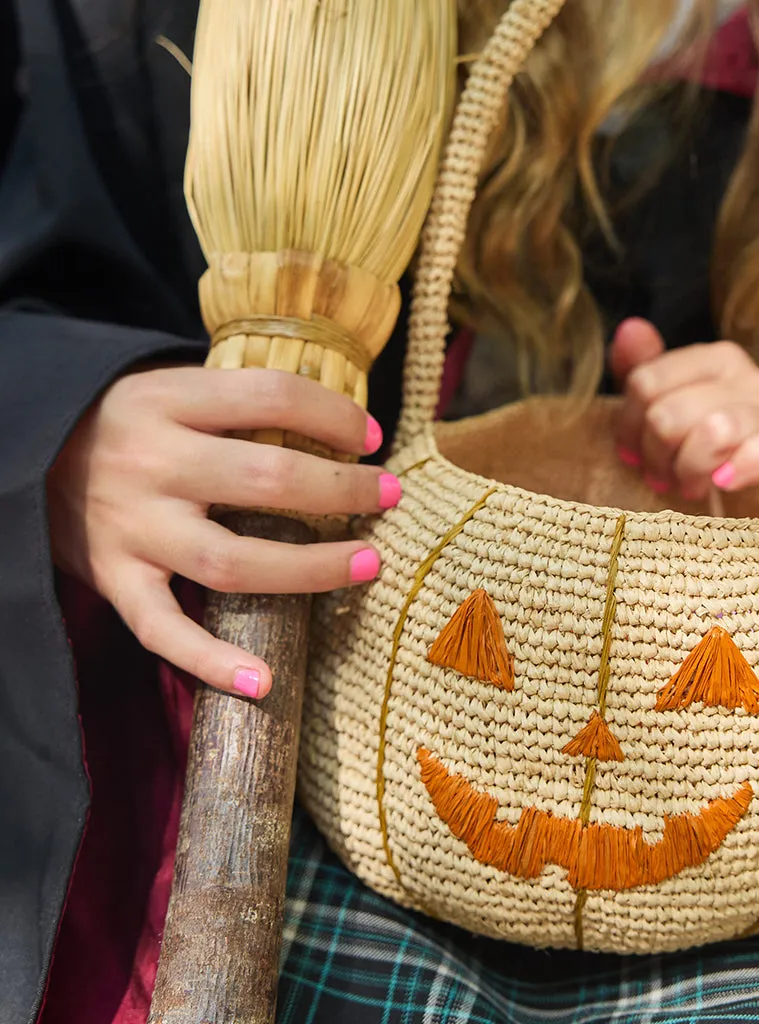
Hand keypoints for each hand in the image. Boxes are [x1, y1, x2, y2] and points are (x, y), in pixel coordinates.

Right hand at [47, 367, 399, 698]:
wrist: (28, 455)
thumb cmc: (127, 424)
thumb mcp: (172, 390)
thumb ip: (238, 405)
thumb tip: (342, 427)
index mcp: (167, 401)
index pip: (267, 397)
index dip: (330, 415)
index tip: (371, 438)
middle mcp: (149, 464)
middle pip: (265, 480)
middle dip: (342, 491)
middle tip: (388, 497)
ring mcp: (131, 529)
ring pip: (231, 561)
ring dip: (310, 568)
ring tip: (368, 566)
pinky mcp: (114, 580)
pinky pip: (161, 631)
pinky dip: (210, 661)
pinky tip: (263, 682)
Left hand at [610, 318, 758, 497]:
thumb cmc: (713, 455)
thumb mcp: (670, 414)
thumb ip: (645, 371)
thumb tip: (630, 328)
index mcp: (716, 360)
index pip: (645, 383)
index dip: (628, 428)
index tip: (633, 455)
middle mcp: (750, 376)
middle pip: (669, 413)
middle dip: (656, 456)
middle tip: (662, 477)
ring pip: (712, 430)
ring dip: (689, 470)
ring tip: (690, 486)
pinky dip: (738, 470)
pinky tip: (724, 482)